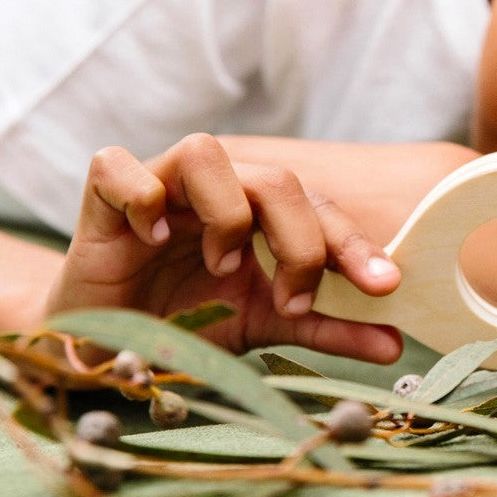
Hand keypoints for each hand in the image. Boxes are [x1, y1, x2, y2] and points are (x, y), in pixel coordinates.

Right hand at [45, 133, 402, 361]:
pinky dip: (140, 196)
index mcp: (259, 211)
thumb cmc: (189, 321)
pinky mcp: (101, 197)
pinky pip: (117, 164)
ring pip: (205, 151)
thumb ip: (326, 328)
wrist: (105, 342)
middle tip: (292, 299)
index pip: (319, 209)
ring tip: (222, 267)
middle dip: (298, 240)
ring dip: (226, 212)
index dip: (353, 245)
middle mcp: (217, 189)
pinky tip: (152, 240)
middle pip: (275, 179)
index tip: (384, 288)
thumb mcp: (265, 323)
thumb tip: (395, 345)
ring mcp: (160, 186)